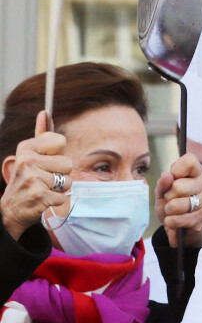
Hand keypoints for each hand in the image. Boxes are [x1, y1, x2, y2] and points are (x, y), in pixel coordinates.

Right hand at [0, 110, 71, 240]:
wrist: (12, 209)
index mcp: (27, 147)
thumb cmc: (27, 179)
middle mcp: (27, 160)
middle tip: (45, 179)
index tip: (45, 162)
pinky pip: (63, 196)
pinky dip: (56, 200)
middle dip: (61, 174)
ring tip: (44, 188)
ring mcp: (32, 178)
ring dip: (60, 188)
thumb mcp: (31, 155)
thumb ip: (42, 136)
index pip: (61, 141)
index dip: (58, 154)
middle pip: (68, 163)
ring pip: (68, 181)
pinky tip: (43, 199)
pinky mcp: (39, 195)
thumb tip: (45, 113)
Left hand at [155, 153, 201, 248]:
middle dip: (168, 196)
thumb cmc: (174, 203)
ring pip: (177, 205)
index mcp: (198, 172)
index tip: (172, 178)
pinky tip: (173, 221)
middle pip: (178, 186)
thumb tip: (167, 176)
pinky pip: (180, 219)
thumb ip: (162, 183)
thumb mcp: (163, 191)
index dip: (176, 169)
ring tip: (172, 211)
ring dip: (168, 211)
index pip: (190, 161)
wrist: (183, 227)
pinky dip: (171, 222)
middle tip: (171, 200)